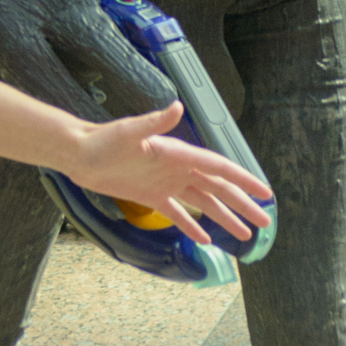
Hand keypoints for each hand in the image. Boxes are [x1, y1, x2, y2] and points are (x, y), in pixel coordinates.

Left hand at [69, 101, 274, 246]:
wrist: (79, 153)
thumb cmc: (103, 140)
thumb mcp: (129, 131)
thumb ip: (154, 121)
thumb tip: (175, 106)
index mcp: (179, 153)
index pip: (219, 167)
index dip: (243, 180)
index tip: (264, 193)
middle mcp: (177, 168)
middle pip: (218, 188)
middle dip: (243, 204)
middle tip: (265, 220)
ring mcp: (166, 183)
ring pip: (203, 203)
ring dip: (224, 217)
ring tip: (244, 234)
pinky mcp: (151, 196)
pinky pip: (177, 214)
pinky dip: (192, 226)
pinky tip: (205, 239)